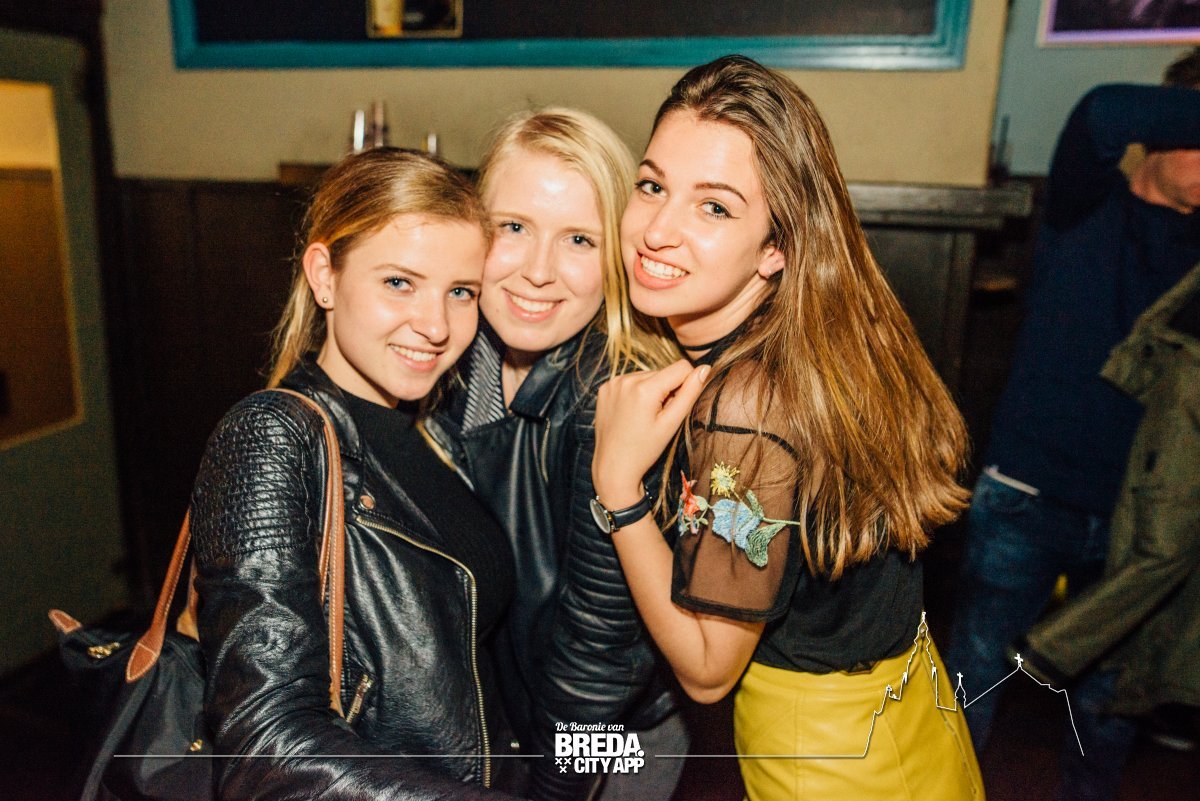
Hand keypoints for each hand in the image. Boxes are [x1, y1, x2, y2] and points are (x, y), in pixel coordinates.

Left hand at [592, 359, 710, 507]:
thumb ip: (690, 393)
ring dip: (651, 391)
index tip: (676, 406)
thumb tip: (705, 368)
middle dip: (666, 390)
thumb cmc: (645, 449)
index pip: (681, 367)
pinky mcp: (604, 388)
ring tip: (643, 417)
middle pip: (663, 372)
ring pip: (647, 376)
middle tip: (658, 417)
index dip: (686, 385)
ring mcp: (613, 383)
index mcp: (645, 388)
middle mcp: (626, 379)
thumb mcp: (671, 423)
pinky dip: (635, 392)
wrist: (613, 466)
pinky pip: (630, 381)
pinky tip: (631, 413)